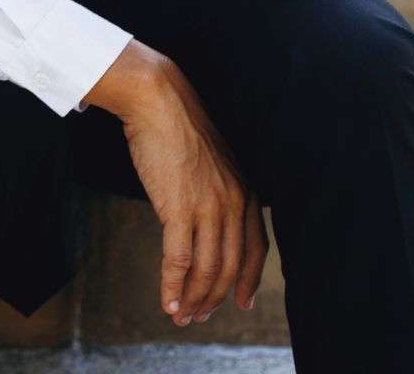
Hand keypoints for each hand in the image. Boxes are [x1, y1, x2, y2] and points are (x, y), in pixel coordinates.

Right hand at [84, 38, 267, 325]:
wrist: (158, 99)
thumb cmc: (177, 125)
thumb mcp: (212, 159)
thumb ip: (217, 188)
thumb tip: (204, 213)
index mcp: (245, 189)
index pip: (256, 248)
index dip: (250, 279)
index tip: (242, 301)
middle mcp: (234, 202)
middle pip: (230, 265)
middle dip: (215, 296)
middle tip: (199, 315)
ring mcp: (208, 207)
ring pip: (206, 269)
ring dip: (193, 298)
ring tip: (180, 315)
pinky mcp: (179, 208)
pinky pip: (178, 260)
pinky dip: (173, 286)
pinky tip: (166, 302)